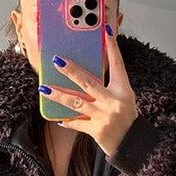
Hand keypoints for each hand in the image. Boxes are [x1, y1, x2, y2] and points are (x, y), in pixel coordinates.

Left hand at [38, 24, 138, 154]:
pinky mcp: (96, 130)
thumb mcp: (124, 97)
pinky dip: (67, 121)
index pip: (117, 64)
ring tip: (44, 89)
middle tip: (57, 60)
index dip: (112, 47)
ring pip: (76, 103)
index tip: (105, 30)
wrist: (131, 144)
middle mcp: (113, 102)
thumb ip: (109, 84)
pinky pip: (77, 123)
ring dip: (58, 96)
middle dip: (71, 70)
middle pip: (88, 82)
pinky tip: (57, 117)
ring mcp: (103, 117)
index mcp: (123, 90)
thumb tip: (88, 70)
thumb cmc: (126, 117)